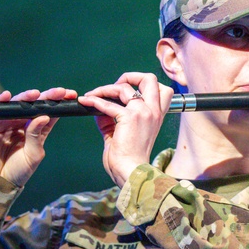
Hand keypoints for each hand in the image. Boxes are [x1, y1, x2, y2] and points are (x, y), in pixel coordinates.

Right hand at [0, 87, 76, 186]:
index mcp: (37, 130)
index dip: (59, 103)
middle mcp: (24, 123)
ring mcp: (9, 122)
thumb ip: (37, 135)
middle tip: (59, 92)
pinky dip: (2, 101)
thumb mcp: (33, 154)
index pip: (50, 113)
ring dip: (26, 97)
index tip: (70, 95)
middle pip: (36, 105)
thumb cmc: (19, 171)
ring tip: (35, 94)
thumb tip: (44, 116)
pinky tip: (7, 96)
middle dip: (48, 96)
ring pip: (18, 104)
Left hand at [78, 72, 173, 186]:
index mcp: (156, 116)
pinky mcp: (129, 118)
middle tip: (114, 86)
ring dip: (105, 89)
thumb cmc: (129, 159)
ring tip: (92, 96)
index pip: (162, 90)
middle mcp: (153, 111)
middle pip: (150, 79)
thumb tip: (97, 107)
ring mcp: (142, 113)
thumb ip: (112, 119)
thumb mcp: (122, 134)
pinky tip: (85, 102)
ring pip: (124, 86)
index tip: (125, 92)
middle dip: (130, 76)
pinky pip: (108, 103)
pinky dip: (94, 100)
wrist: (131, 172)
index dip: (143, 85)